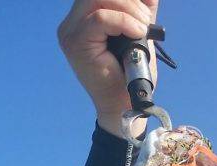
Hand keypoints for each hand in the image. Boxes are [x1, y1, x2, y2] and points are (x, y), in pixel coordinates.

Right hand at [58, 1, 159, 136]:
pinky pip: (100, 17)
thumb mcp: (139, 34)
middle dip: (129, 1)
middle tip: (146, 20)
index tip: (145, 9)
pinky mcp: (75, 42)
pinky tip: (137, 32)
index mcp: (84, 18)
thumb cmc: (130, 74)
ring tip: (142, 29)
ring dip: (129, 10)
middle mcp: (72, 23)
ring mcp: (71, 32)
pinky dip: (123, 21)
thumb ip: (139, 11)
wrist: (124, 105)